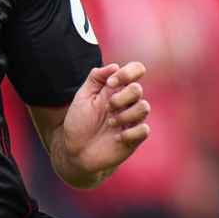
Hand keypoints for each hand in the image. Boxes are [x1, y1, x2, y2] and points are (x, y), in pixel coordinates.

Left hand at [61, 62, 150, 180]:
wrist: (74, 151)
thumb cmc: (79, 123)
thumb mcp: (82, 97)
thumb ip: (95, 78)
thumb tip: (114, 66)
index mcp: (116, 89)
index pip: (136, 70)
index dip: (128, 72)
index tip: (110, 84)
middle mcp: (127, 103)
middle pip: (138, 89)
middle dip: (121, 97)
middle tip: (107, 107)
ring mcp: (132, 120)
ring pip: (144, 107)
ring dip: (125, 114)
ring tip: (110, 123)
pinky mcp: (134, 138)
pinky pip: (144, 130)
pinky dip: (130, 132)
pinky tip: (116, 138)